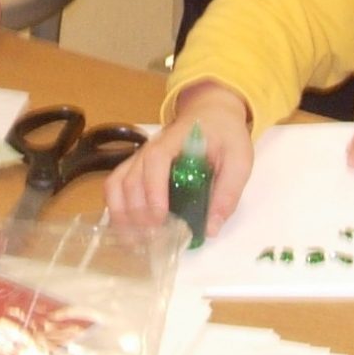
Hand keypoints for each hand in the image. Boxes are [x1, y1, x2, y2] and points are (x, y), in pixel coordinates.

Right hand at [104, 82, 254, 232]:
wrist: (212, 114)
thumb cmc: (225, 136)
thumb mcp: (239, 159)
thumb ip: (228, 191)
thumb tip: (211, 229)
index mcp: (175, 141)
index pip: (155, 161)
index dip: (154, 189)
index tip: (160, 217)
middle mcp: (149, 149)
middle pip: (130, 178)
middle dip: (137, 212)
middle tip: (153, 239)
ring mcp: (139, 159)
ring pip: (115, 184)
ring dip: (121, 214)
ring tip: (136, 240)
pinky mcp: (136, 169)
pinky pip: (114, 187)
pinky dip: (115, 209)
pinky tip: (128, 231)